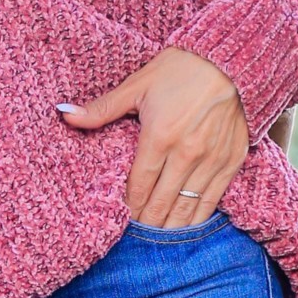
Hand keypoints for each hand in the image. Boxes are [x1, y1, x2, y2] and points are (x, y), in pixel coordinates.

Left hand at [57, 49, 249, 226]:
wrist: (232, 60)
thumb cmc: (181, 69)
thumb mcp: (138, 84)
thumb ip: (103, 108)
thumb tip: (65, 115)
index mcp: (160, 137)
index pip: (138, 187)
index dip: (127, 208)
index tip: (118, 220)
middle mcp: (187, 154)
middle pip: (161, 204)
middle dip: (146, 223)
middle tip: (135, 235)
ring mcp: (212, 161)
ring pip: (187, 209)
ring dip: (169, 227)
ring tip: (156, 237)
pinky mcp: (232, 162)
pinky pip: (212, 201)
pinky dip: (197, 218)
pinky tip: (184, 226)